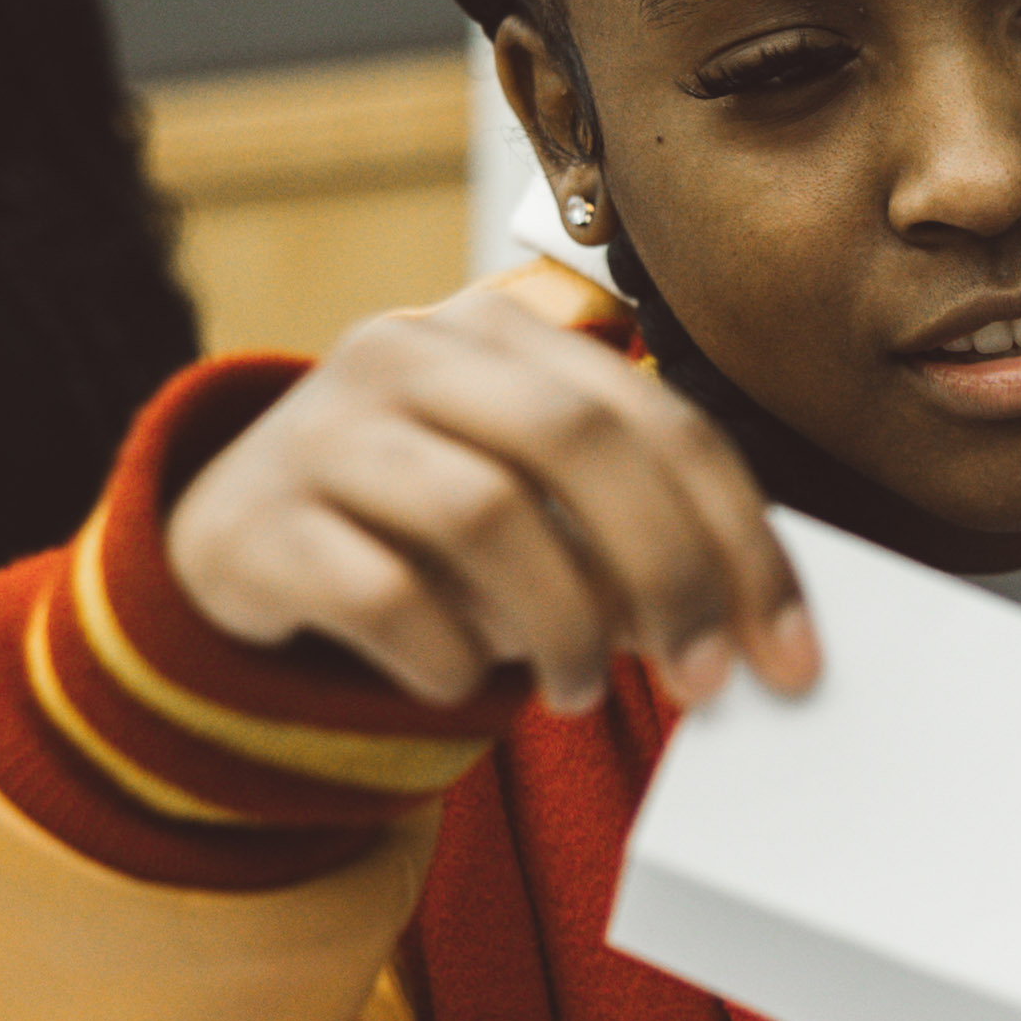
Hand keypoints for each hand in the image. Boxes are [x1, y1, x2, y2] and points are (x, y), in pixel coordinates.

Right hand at [164, 280, 815, 712]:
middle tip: (704, 681)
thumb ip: (629, 534)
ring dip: (562, 623)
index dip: (741, 539)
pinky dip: (449, 655)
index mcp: (499, 331)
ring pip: (486, 512)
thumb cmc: (419, 531)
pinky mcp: (258, 522)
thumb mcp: (530, 504)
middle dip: (667, 572)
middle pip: (578, 441)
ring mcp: (321, 429)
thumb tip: (746, 632)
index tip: (789, 654)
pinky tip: (463, 683)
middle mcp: (405, 352)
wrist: (231, 548)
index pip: (659, 420)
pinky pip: (383, 592)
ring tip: (578, 689)